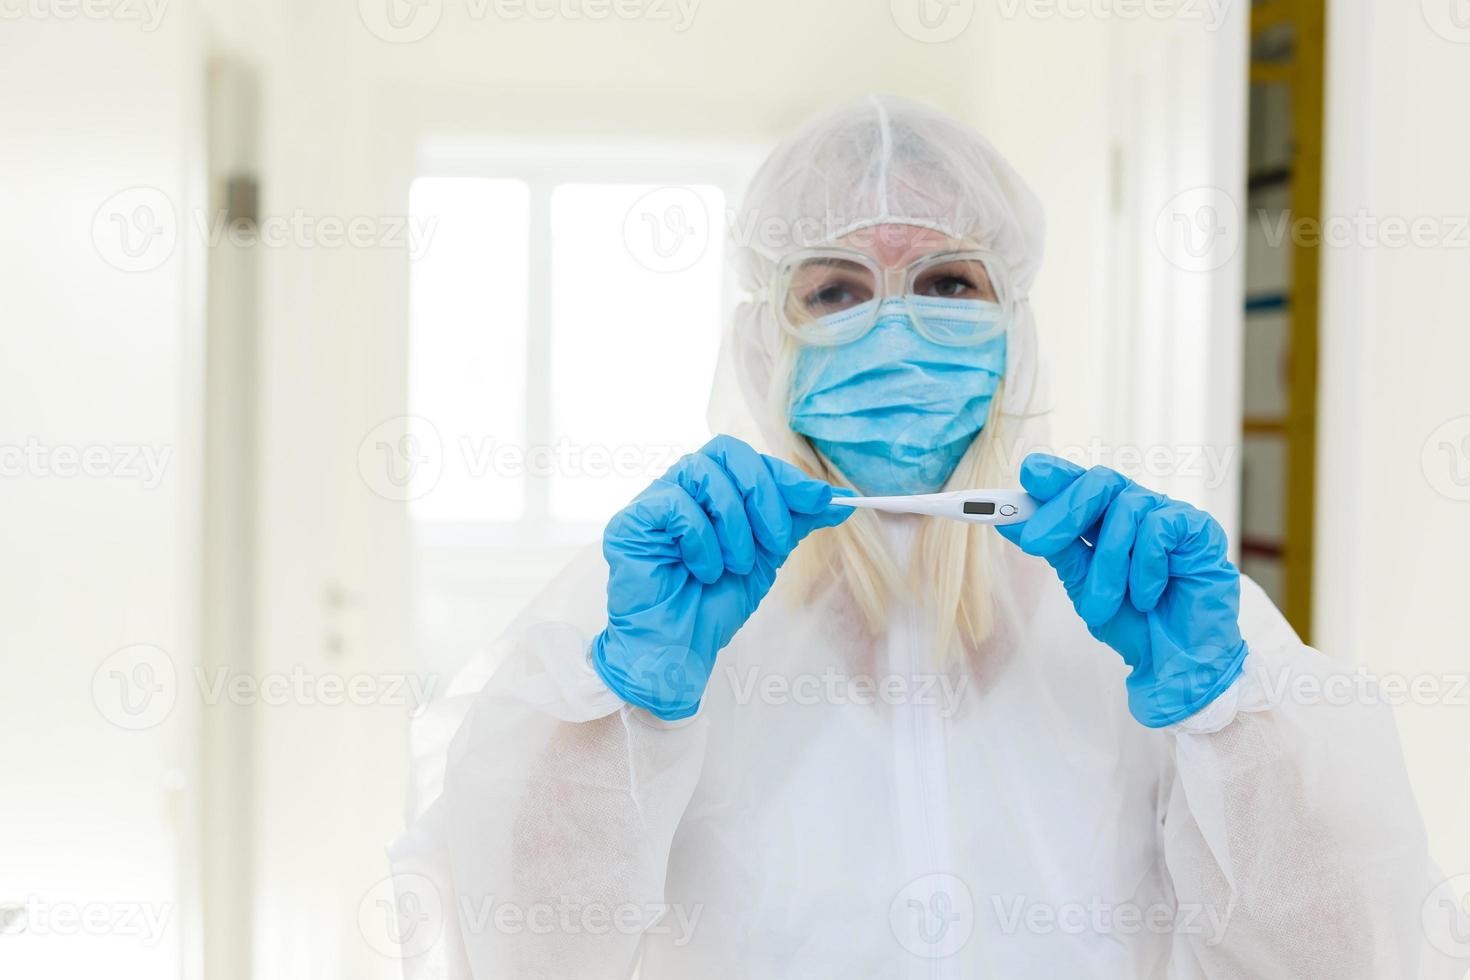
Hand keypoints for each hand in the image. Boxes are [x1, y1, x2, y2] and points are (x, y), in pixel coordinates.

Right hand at [591, 435, 850, 720]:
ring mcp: (652, 501)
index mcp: (709, 491)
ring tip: (734, 564)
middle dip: (763, 494)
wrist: (679, 649)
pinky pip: (675, 503)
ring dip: (733, 523)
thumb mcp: (765, 556)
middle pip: (727, 452)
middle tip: (776, 540)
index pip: (748, 459)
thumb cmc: (712, 605)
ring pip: (703, 473)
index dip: (785, 476)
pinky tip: (702, 570)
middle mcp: (680, 488)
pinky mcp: (630, 522)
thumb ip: (794, 521)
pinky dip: (700, 539)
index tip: (820, 500)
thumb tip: (838, 499)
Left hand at [996, 453, 1248, 727]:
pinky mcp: (1200, 530)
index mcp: (1107, 519)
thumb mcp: (1083, 583)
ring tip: (1105, 604)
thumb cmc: (1134, 622)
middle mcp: (1138, 509)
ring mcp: (1170, 516)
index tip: (1027, 474)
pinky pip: (1161, 527)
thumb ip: (1055, 547)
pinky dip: (1146, 566)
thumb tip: (1010, 519)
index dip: (1055, 475)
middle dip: (1063, 512)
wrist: (1176, 662)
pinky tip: (1147, 595)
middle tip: (1035, 543)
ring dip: (1108, 563)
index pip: (1080, 483)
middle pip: (1100, 482)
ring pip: (1127, 510)